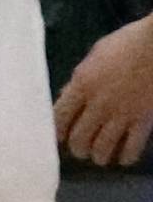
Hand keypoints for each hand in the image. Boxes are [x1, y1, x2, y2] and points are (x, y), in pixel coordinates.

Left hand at [64, 16, 152, 166]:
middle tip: (80, 150)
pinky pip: (132, 147)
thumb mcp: (95, 57)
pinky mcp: (144, 120)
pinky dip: (126, 156)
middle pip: (79, 137)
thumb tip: (69, 96)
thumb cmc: (127, 43)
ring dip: (99, 156)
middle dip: (78, 148)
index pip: (59, 118)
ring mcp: (122, 113)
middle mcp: (98, 103)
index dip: (57, 132)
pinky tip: (124, 158)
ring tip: (99, 157)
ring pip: (103, 147)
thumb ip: (82, 79)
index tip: (59, 138)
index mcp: (81, 85)